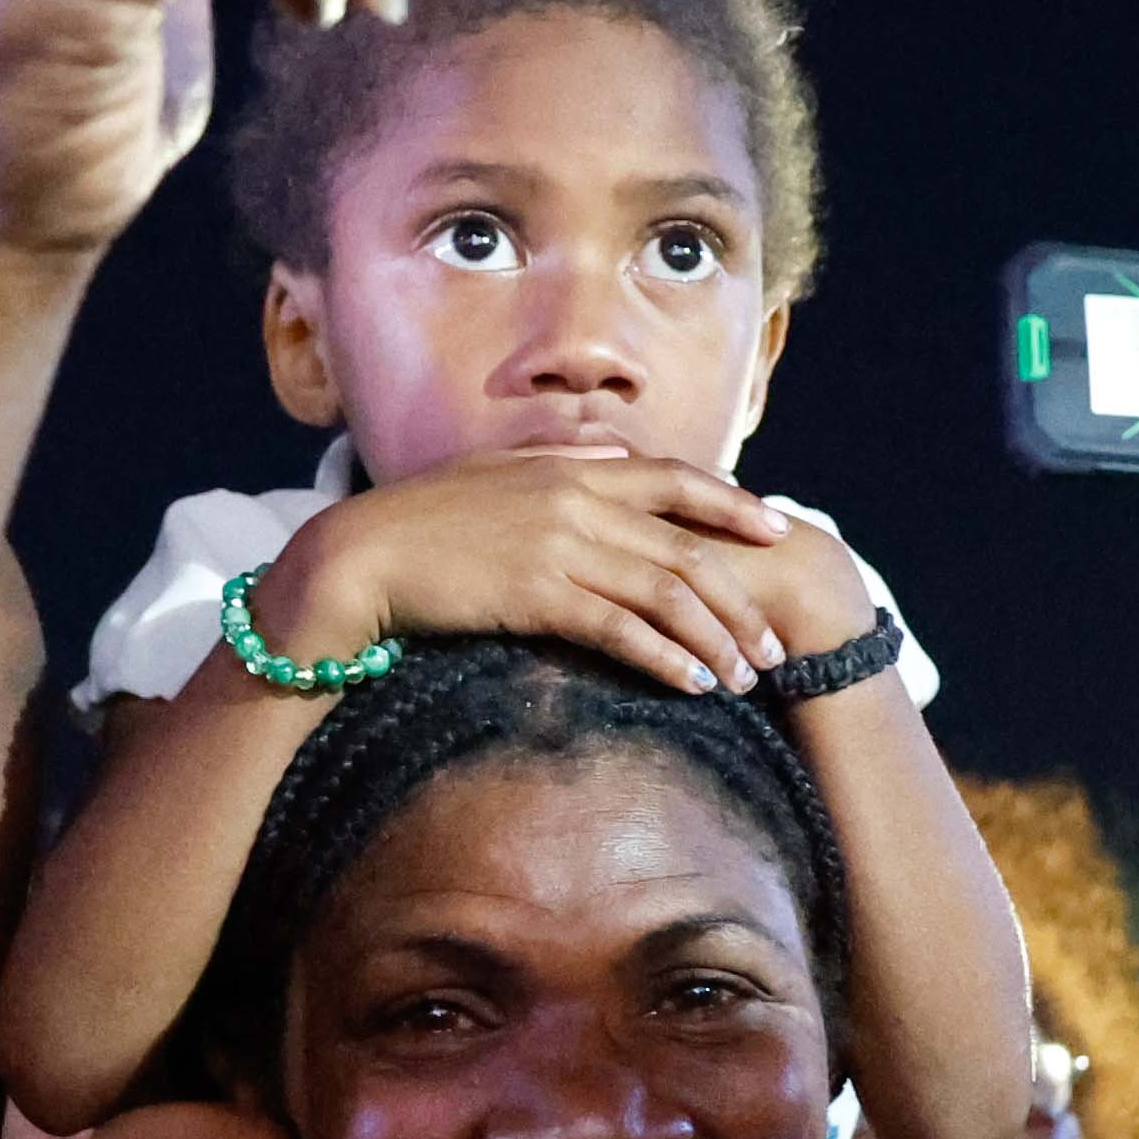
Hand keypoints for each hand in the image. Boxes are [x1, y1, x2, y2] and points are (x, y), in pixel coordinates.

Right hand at [275, 450, 855, 697]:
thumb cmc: (425, 518)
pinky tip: (694, 685)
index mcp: (572, 468)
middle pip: (687, 549)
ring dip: (715, 639)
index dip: (733, 504)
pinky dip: (666, 659)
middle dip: (741, 599)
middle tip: (775, 641)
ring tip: (745, 676)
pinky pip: (622, 630)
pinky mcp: (538, 596)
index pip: (675, 480)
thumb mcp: (499, 472)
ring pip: (666, 593)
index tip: (778, 527)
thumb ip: (564, 461)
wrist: (361, 555)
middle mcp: (577, 500)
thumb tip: (617, 454)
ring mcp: (560, 547)